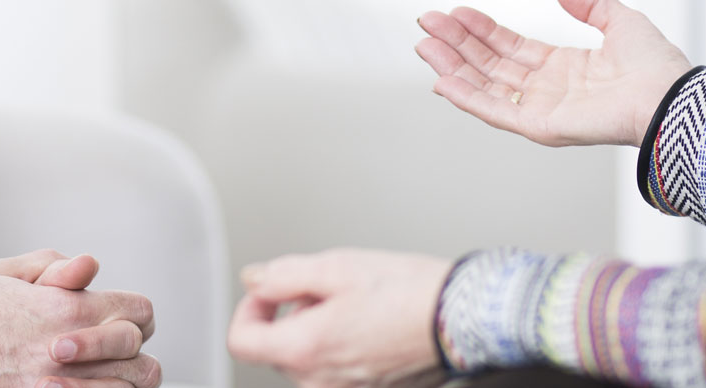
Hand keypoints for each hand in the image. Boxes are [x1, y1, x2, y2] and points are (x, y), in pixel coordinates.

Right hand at [0, 250, 160, 387]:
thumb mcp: (5, 272)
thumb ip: (56, 268)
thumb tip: (90, 269)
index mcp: (66, 308)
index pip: (140, 314)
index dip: (134, 313)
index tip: (118, 315)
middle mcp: (69, 351)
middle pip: (141, 361)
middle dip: (131, 352)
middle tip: (111, 350)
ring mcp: (56, 386)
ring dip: (119, 382)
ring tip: (100, 374)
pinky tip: (80, 387)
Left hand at [226, 248, 454, 387]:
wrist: (464, 317)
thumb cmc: (409, 293)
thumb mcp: (336, 267)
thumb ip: (282, 276)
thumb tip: (254, 281)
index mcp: (305, 349)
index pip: (241, 341)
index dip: (248, 310)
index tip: (267, 294)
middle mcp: (320, 381)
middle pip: (278, 349)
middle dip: (292, 315)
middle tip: (327, 288)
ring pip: (310, 360)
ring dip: (319, 331)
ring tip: (357, 305)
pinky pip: (339, 371)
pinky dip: (344, 347)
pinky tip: (372, 324)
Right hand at [415, 0, 690, 146]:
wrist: (669, 96)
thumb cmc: (656, 68)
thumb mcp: (620, 20)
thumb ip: (590, 5)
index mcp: (563, 68)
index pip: (509, 47)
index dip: (481, 30)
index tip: (456, 13)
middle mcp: (547, 90)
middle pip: (489, 64)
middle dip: (456, 44)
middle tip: (428, 24)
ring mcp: (540, 109)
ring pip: (484, 86)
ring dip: (452, 66)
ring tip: (426, 46)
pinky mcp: (539, 126)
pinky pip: (496, 111)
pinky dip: (466, 97)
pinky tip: (443, 81)